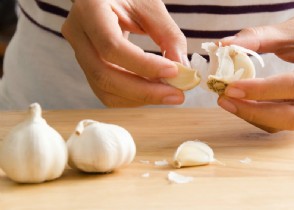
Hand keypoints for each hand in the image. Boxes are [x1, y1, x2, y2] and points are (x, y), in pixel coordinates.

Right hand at [62, 0, 185, 106]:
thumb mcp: (150, 6)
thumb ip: (168, 35)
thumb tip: (182, 70)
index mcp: (89, 10)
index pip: (111, 46)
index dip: (143, 65)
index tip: (173, 72)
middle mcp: (77, 34)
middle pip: (104, 75)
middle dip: (144, 91)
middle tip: (176, 95)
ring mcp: (79, 53)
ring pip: (104, 89)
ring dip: (139, 98)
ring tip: (168, 93)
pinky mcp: (88, 67)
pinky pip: (106, 91)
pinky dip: (132, 97)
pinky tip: (152, 91)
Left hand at [218, 15, 293, 131]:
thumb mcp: (288, 33)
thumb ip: (257, 38)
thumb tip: (223, 45)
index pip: (292, 86)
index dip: (260, 90)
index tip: (230, 88)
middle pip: (289, 118)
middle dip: (252, 112)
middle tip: (224, 100)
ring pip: (280, 123)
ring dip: (250, 115)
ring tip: (226, 99)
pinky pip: (276, 121)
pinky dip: (255, 114)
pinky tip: (239, 101)